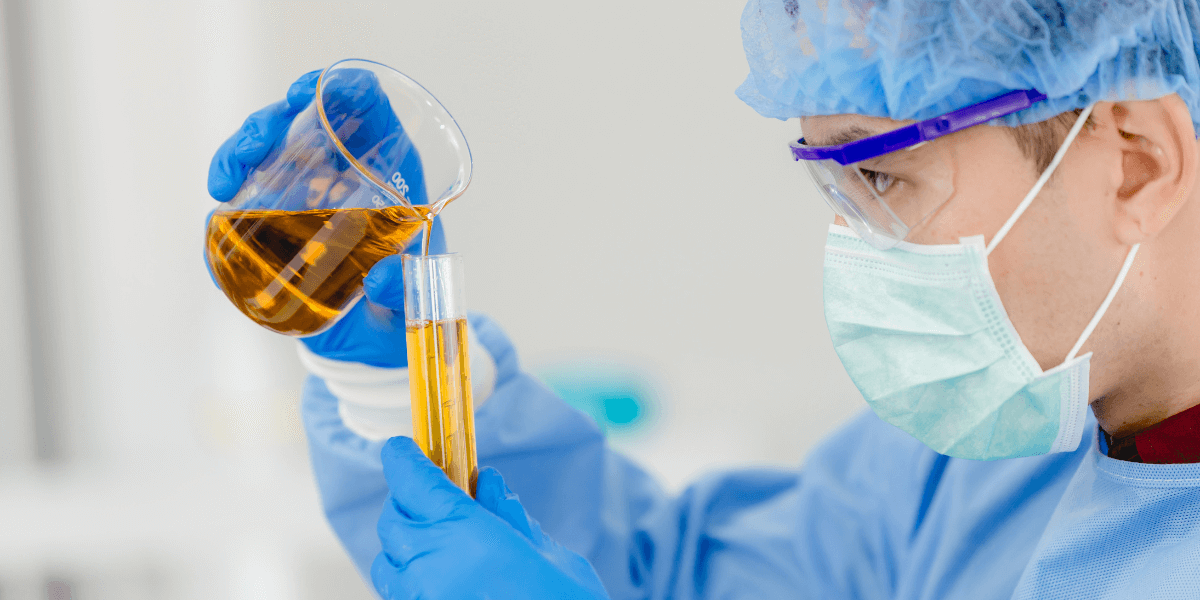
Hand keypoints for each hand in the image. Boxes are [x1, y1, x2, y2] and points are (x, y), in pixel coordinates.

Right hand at [206, 70, 445, 367]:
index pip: (367, 108)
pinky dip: (227, 200)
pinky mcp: (275, 226)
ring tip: (225, 183)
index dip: (339, 88)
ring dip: (238, 154)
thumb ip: (405, 289)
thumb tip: (381, 280)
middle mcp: (345, 174)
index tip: (306, 94)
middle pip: (304, 121)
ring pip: (267, 153)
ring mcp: (306, 196)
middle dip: (270, 122)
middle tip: (254, 149)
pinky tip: (220, 211)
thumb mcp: (413, 300)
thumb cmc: (403, 308)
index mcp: (390, 173)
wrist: (373, 344)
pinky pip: (245, 200)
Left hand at [372, 437, 610, 599]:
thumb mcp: (544, 551)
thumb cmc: (562, 599)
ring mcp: (422, 598)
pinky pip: (402, 595)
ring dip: (404, 546)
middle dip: (408, 502)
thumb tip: (485, 484)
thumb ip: (506, 514)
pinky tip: (442, 579)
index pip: (411, 480)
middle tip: (434, 497)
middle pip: (394, 520)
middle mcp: (431, 565)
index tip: (403, 449)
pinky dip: (412, 580)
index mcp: (461, 531)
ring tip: (435, 543)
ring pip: (388, 563)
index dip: (403, 459)